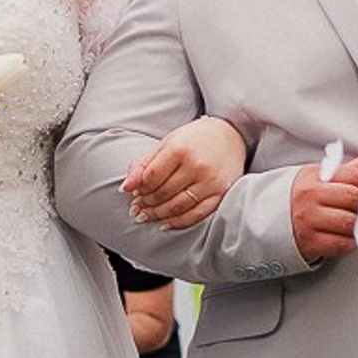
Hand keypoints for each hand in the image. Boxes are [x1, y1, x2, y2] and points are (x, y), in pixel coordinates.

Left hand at [124, 117, 246, 228]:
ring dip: (158, 214)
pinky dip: (179, 222)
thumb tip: (126, 188)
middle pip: (163, 193)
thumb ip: (144, 164)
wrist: (231, 134)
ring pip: (177, 206)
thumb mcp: (167, 143)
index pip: (151, 177)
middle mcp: (196, 165)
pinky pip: (197, 214)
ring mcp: (210, 181)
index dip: (139, 189)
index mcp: (179, 148)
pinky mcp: (220, 192)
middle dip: (146, 203)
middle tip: (137, 208)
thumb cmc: (194, 139)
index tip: (134, 193)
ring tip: (147, 216)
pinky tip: (165, 224)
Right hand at [290, 150, 357, 260]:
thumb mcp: (325, 177)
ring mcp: (308, 220)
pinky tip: (349, 237)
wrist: (268, 220)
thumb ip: (356, 168)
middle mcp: (310, 196)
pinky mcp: (309, 242)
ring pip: (350, 222)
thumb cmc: (301, 198)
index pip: (353, 176)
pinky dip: (351, 242)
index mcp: (315, 176)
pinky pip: (341, 243)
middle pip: (353, 198)